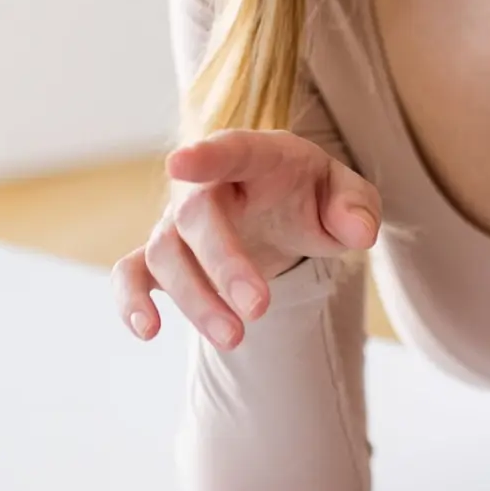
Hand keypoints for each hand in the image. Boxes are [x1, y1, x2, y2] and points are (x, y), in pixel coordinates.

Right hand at [115, 132, 380, 353]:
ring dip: (194, 299)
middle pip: (197, 216)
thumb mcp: (346, 196)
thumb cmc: (313, 196)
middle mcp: (208, 187)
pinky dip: (130, 300)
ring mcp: (179, 222)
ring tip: (234, 340)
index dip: (207, 156)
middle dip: (223, 264)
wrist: (282, 210)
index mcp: (257, 158)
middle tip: (258, 309)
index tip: (181, 163)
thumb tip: (359, 233)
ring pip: (166, 253)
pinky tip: (147, 330)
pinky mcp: (165, 257)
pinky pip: (131, 274)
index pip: (231, 150)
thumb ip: (357, 207)